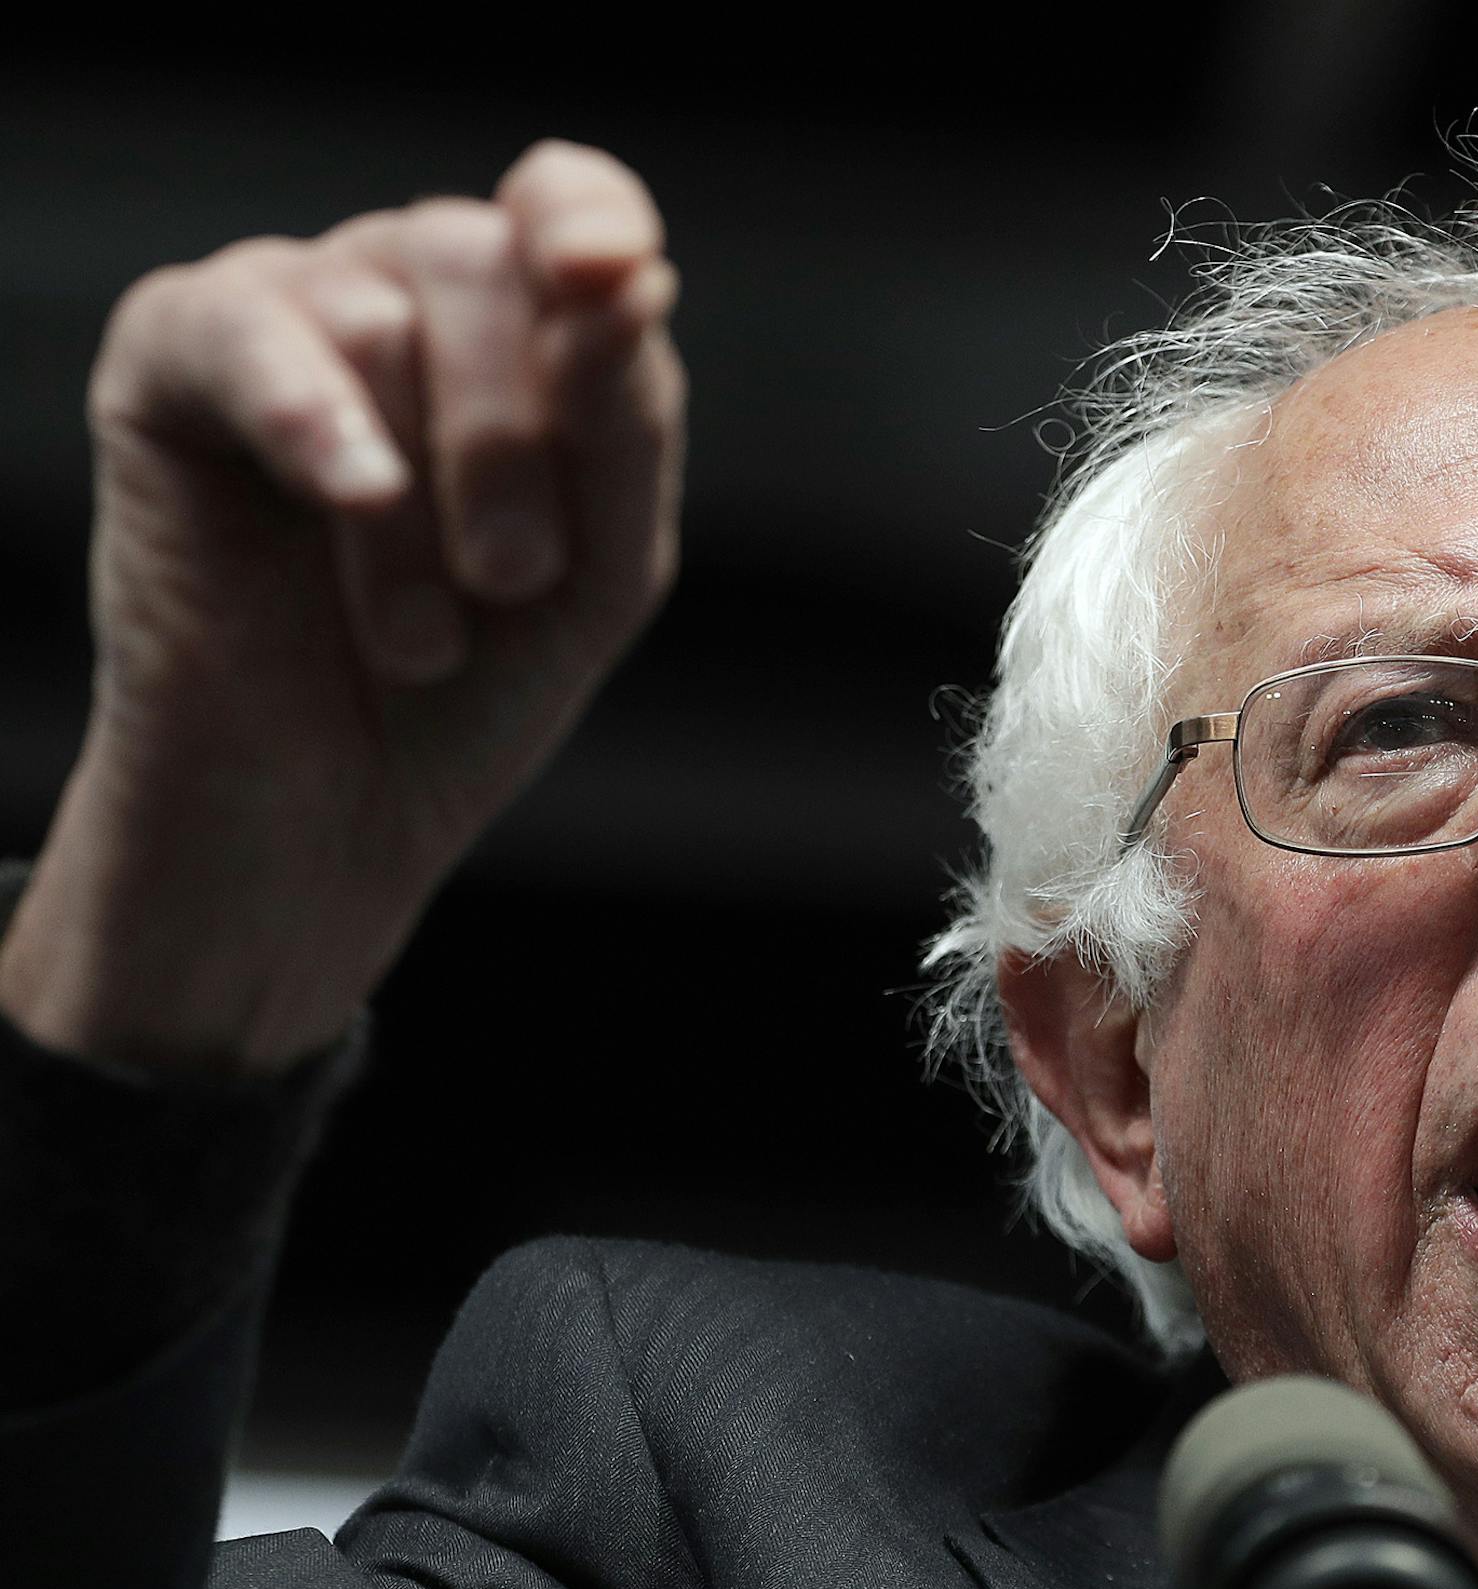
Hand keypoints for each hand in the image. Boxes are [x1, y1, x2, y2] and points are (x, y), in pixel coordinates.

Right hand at [0, 140, 684, 1073]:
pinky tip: (353, 493)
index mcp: (515, 328)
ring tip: (421, 635)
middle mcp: (398, 293)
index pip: (562, 202)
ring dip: (426, 501)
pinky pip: (236, 329)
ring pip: (376, 310)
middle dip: (516, 439)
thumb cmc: (475, 686)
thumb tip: (632, 270)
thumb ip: (626, 419)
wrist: (331, 819)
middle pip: (479, 259)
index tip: (618, 281)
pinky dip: (307, 411)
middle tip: (514, 581)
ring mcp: (280, 317)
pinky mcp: (167, 369)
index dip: (589, 219)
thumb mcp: (603, 563)